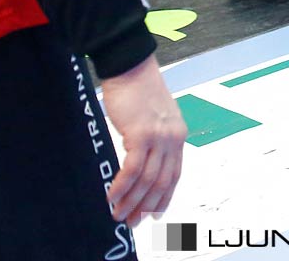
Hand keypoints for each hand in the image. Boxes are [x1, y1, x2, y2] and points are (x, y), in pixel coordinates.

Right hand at [99, 56, 186, 227]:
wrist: (130, 66)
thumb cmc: (137, 89)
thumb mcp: (153, 117)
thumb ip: (153, 139)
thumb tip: (142, 162)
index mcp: (178, 135)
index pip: (174, 174)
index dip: (164, 197)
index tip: (154, 215)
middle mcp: (172, 138)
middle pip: (162, 182)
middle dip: (146, 206)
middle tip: (131, 223)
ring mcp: (159, 136)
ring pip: (147, 179)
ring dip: (131, 201)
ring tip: (117, 215)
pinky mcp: (141, 133)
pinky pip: (132, 168)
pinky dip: (122, 186)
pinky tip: (111, 197)